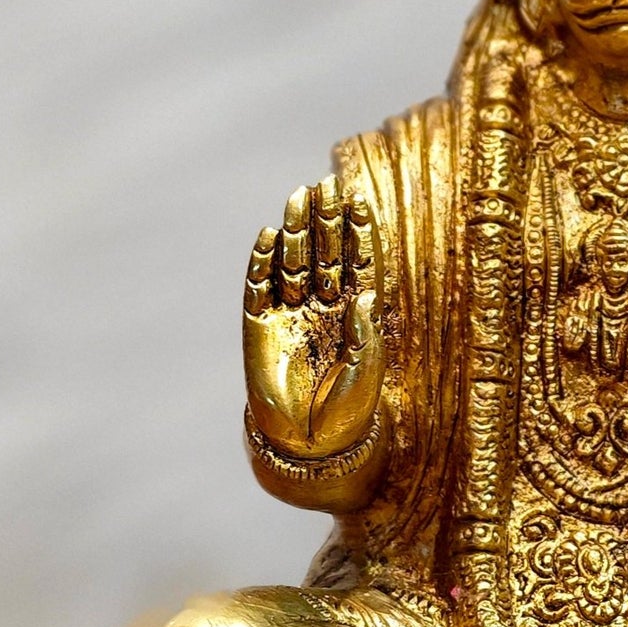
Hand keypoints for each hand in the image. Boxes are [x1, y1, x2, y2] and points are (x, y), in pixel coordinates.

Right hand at [243, 175, 383, 459]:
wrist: (308, 443)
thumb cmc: (348, 410)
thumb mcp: (365, 370)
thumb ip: (366, 333)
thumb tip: (367, 294)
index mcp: (355, 313)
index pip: (358, 263)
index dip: (358, 233)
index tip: (361, 201)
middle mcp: (323, 307)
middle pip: (325, 252)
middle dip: (326, 219)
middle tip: (326, 183)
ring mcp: (291, 314)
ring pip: (294, 261)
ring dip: (296, 229)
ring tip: (298, 195)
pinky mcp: (260, 327)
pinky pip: (260, 287)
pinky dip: (262, 261)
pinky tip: (268, 235)